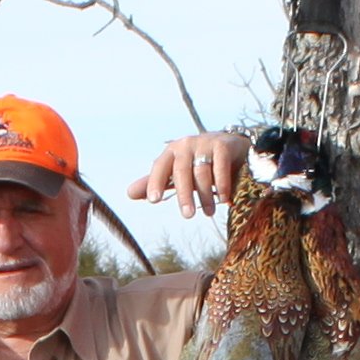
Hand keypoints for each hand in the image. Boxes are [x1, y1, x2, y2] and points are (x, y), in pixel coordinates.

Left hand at [128, 131, 252, 217]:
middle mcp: (186, 145)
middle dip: (184, 194)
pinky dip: (221, 183)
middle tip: (187, 216)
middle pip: (181, 171)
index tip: (153, 201)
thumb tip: (129, 194)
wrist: (229, 145)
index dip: (155, 183)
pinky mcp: (223, 145)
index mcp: (171, 152)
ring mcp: (205, 143)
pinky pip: (220, 166)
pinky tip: (224, 199)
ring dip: (205, 195)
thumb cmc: (198, 163)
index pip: (159, 167)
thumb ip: (156, 182)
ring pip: (202, 172)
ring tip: (209, 213)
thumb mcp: (176, 172)